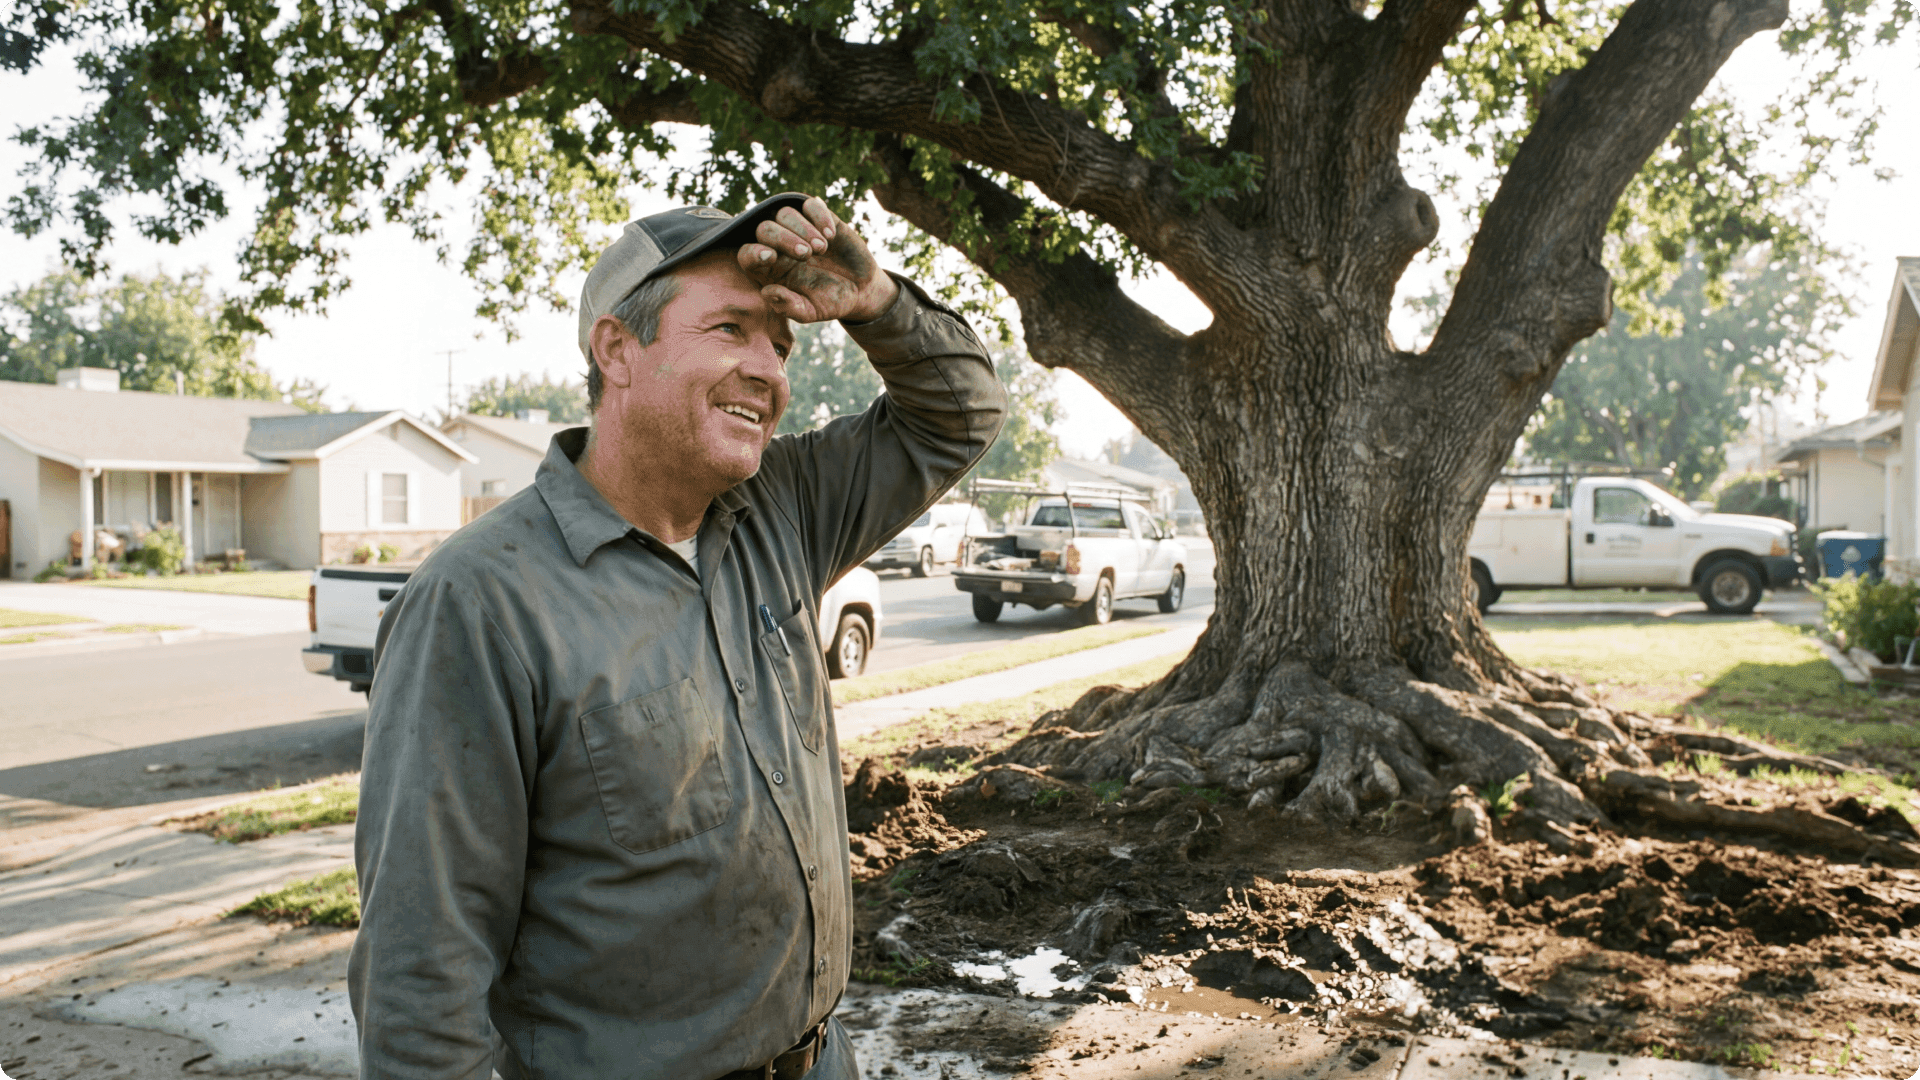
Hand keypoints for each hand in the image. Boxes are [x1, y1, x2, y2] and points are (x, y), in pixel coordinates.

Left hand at [737, 196, 898, 323]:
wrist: (861, 290)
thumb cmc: (830, 302)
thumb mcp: (811, 311)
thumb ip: (788, 306)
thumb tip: (767, 292)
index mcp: (770, 269)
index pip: (748, 254)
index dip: (753, 252)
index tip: (771, 257)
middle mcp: (779, 246)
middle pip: (764, 229)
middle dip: (783, 239)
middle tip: (807, 255)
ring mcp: (799, 230)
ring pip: (785, 213)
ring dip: (803, 229)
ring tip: (822, 249)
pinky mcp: (820, 218)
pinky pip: (810, 205)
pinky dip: (819, 216)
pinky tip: (832, 235)